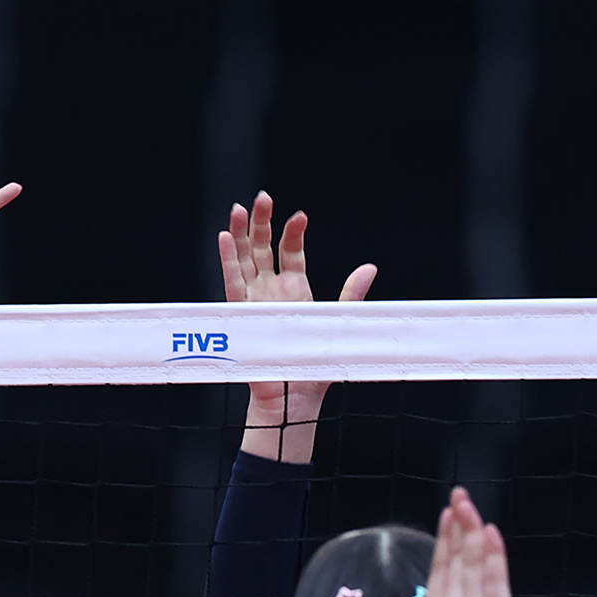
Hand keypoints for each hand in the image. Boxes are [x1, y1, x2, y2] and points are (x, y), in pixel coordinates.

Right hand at [219, 192, 376, 462]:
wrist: (295, 398)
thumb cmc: (315, 366)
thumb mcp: (339, 325)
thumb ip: (351, 296)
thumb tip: (370, 268)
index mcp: (295, 291)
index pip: (290, 252)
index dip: (293, 233)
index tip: (300, 216)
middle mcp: (271, 292)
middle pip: (263, 249)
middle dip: (262, 223)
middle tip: (262, 197)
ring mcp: (254, 302)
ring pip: (244, 261)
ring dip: (240, 234)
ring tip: (239, 208)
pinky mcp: (242, 316)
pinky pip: (232, 284)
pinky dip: (228, 261)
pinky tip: (226, 237)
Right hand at [422, 488, 528, 596]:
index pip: (438, 569)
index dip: (444, 540)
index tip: (448, 518)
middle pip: (453, 558)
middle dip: (457, 524)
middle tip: (459, 497)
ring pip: (472, 561)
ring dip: (473, 529)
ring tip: (472, 507)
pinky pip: (494, 576)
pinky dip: (493, 551)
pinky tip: (490, 532)